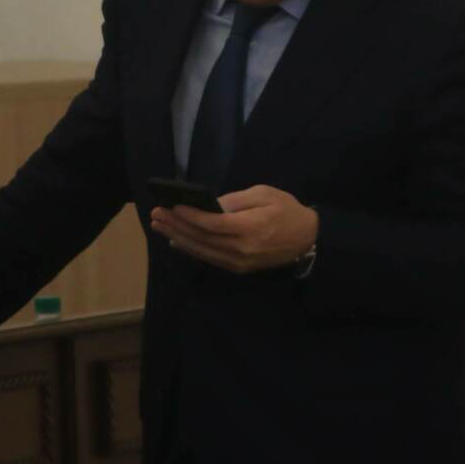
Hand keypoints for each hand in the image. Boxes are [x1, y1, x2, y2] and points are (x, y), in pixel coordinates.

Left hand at [149, 184, 317, 274]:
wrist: (307, 239)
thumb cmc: (287, 210)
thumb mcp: (264, 194)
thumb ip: (236, 200)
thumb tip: (209, 205)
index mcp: (250, 228)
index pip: (211, 224)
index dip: (189, 216)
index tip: (172, 205)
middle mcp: (241, 249)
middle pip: (201, 238)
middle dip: (176, 226)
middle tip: (157, 214)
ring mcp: (239, 262)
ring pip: (202, 251)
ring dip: (178, 238)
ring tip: (160, 226)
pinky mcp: (239, 268)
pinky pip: (210, 259)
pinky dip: (192, 250)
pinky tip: (177, 241)